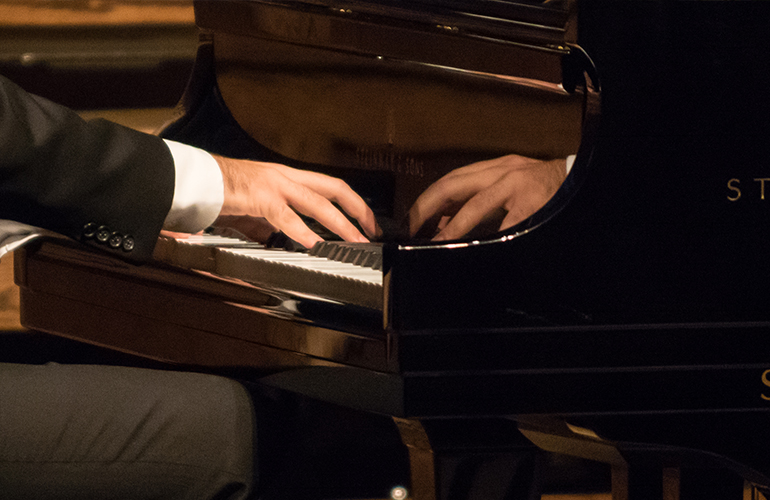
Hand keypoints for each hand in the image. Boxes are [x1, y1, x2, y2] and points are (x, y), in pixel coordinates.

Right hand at [213, 156, 377, 247]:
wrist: (194, 179)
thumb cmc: (218, 190)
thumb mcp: (251, 209)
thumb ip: (268, 223)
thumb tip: (277, 238)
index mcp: (285, 177)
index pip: (328, 186)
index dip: (351, 203)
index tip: (364, 220)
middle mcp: (285, 176)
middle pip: (334, 188)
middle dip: (358, 209)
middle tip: (372, 230)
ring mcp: (274, 184)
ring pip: (317, 202)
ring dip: (341, 223)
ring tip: (355, 240)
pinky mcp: (259, 197)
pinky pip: (286, 216)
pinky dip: (303, 231)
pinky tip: (314, 243)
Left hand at [408, 154, 567, 240]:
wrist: (578, 176)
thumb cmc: (541, 187)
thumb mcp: (507, 188)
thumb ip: (478, 201)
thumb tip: (444, 222)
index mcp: (492, 169)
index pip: (450, 180)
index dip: (426, 200)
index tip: (410, 220)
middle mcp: (500, 172)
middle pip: (452, 185)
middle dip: (426, 207)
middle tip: (411, 230)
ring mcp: (516, 186)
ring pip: (475, 205)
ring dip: (452, 227)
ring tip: (437, 243)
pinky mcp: (532, 203)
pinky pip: (506, 224)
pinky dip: (490, 238)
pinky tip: (478, 249)